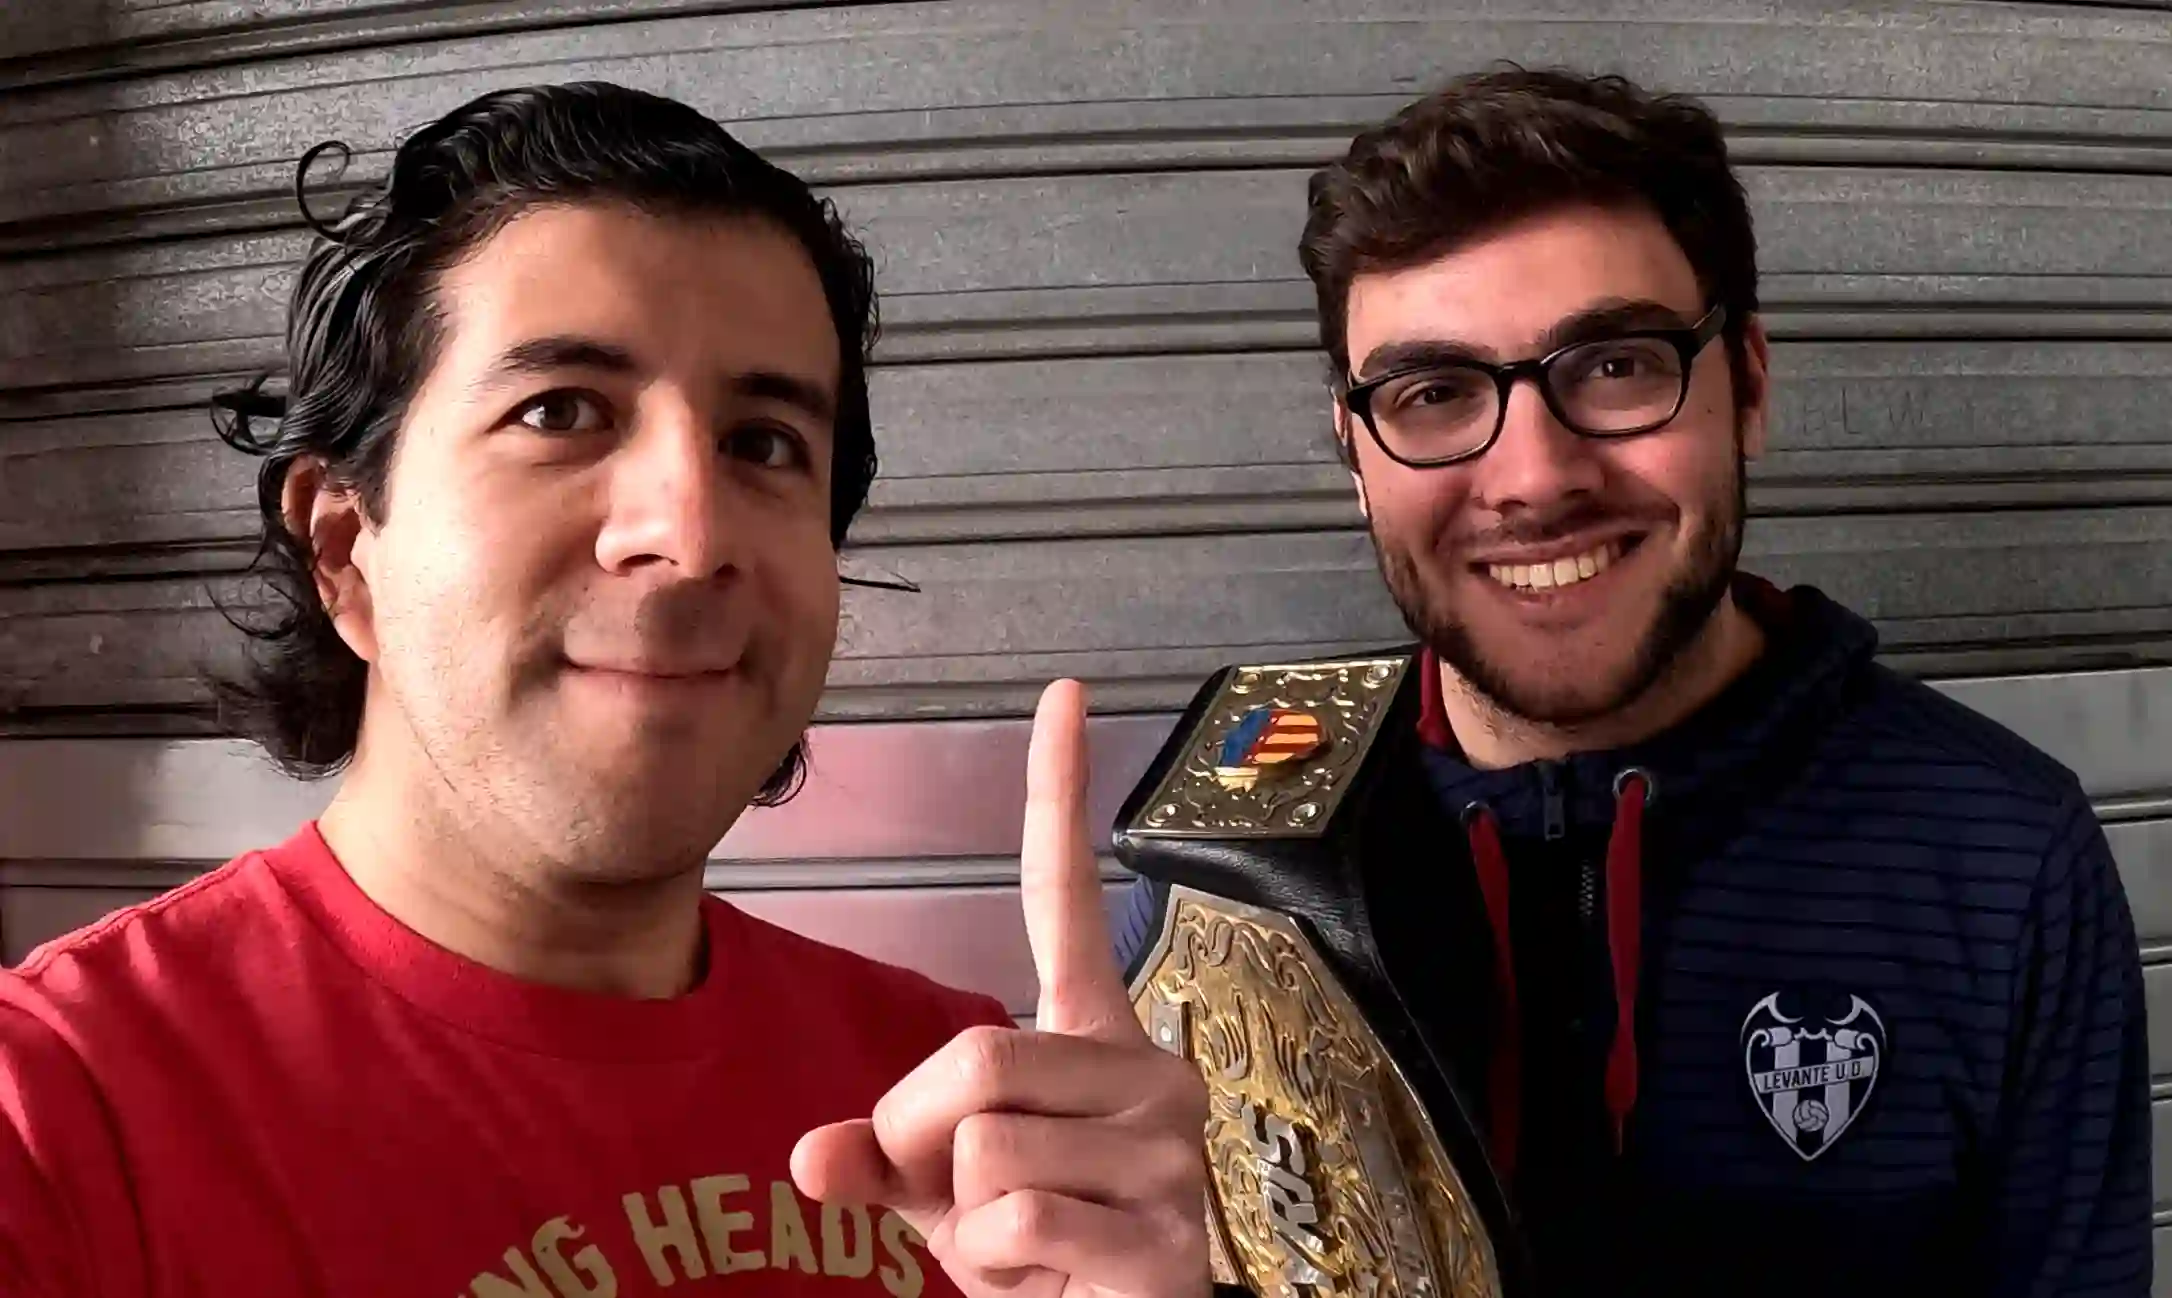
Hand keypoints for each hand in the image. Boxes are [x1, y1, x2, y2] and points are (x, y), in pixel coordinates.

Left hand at [792, 679, 1211, 1297]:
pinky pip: (1010, 1220)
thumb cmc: (1044, 1258)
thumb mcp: (945, 1196)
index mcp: (1094, 1039)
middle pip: (971, 1057)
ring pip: (979, 1145)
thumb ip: (881, 1157)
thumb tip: (809, 1157)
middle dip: (919, 1141)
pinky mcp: (1163, 1233)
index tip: (1064, 692)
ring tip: (1027, 1247)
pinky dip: (995, 1269)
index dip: (1057, 796)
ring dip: (961, 1221)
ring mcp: (1167, 1150)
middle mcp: (1147, 1072)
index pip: (1064, 901)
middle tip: (957, 1200)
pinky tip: (1052, 1280)